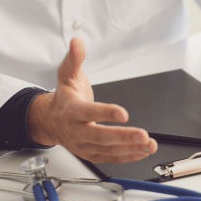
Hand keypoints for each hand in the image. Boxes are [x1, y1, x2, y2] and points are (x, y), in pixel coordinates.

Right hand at [27, 38, 156, 162]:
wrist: (50, 121)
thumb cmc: (64, 98)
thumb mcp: (67, 75)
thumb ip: (74, 59)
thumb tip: (77, 42)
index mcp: (71, 110)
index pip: (88, 112)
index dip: (105, 113)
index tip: (123, 113)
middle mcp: (76, 130)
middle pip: (100, 136)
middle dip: (123, 136)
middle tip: (143, 135)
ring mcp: (84, 144)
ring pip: (108, 149)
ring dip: (131, 148)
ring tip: (150, 144)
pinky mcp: (91, 153)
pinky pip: (111, 158)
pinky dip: (128, 156)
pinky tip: (143, 151)